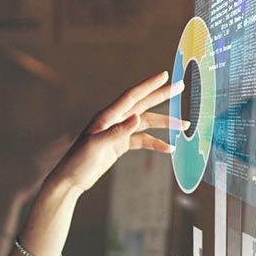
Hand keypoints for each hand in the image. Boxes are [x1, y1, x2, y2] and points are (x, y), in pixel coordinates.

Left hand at [46, 71, 186, 195]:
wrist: (71, 179)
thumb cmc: (78, 161)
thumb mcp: (97, 146)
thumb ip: (118, 131)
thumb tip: (138, 118)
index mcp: (107, 116)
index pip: (132, 96)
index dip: (149, 85)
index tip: (165, 75)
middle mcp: (114, 120)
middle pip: (143, 104)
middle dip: (162, 96)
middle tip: (181, 86)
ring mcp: (118, 132)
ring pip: (146, 123)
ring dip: (165, 124)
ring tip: (185, 126)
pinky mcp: (120, 145)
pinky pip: (142, 140)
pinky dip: (155, 143)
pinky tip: (168, 148)